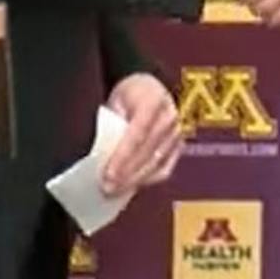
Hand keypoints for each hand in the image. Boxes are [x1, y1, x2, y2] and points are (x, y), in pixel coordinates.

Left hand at [100, 73, 179, 196]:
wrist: (150, 87)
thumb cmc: (129, 95)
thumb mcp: (115, 103)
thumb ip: (111, 126)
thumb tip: (99, 157)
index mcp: (153, 100)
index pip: (137, 134)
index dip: (123, 157)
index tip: (108, 175)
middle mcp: (170, 116)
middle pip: (148, 152)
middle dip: (126, 174)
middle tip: (107, 188)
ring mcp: (178, 132)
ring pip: (157, 163)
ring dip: (135, 180)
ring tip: (116, 191)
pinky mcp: (180, 145)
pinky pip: (165, 169)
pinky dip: (148, 180)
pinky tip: (132, 186)